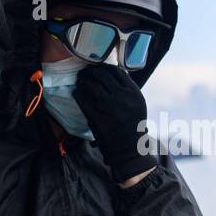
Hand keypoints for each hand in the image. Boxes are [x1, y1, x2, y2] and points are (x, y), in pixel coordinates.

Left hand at [73, 64, 155, 181]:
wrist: (128, 149)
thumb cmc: (133, 126)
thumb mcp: (137, 104)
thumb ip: (127, 89)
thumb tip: (111, 73)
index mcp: (133, 93)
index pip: (116, 71)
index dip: (104, 67)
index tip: (98, 67)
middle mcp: (121, 96)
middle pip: (101, 75)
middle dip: (90, 72)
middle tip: (85, 73)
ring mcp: (107, 105)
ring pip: (90, 84)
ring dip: (83, 81)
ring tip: (80, 81)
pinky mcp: (95, 115)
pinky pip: (82, 98)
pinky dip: (78, 93)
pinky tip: (77, 93)